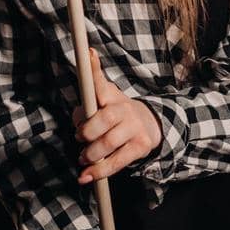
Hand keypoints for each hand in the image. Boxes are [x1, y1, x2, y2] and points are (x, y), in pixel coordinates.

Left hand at [72, 47, 162, 184]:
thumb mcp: (103, 105)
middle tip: (80, 138)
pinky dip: (99, 171)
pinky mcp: (141, 146)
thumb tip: (78, 122)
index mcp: (111, 96)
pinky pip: (117, 162)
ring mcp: (134, 127)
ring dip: (90, 154)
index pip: (100, 81)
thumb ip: (86, 110)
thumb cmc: (116, 115)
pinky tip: (87, 177)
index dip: (93, 68)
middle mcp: (125, 108)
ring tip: (83, 158)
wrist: (151, 125)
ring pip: (108, 143)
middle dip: (86, 131)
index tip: (88, 52)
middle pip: (103, 118)